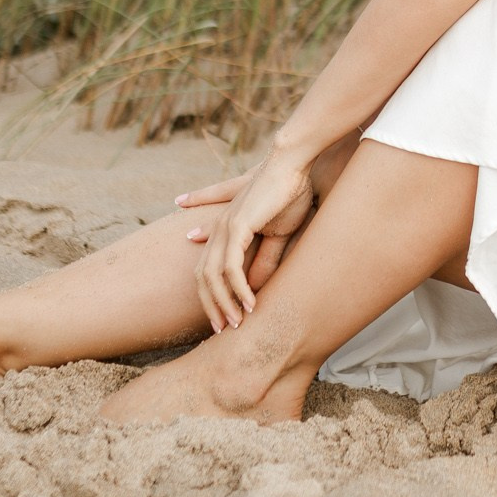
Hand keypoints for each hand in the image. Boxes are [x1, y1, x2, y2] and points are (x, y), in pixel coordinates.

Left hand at [174, 155, 314, 332]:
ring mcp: (223, 227)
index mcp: (225, 230)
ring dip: (224, 303)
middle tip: (223, 330)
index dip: (212, 296)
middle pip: (202, 278)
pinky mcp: (236, 226)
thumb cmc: (288, 195)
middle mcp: (218, 230)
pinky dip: (238, 289)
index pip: (207, 270)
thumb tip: (257, 287)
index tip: (221, 319)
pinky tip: (250, 304)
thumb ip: (265, 260)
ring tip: (237, 323)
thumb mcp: (278, 236)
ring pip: (212, 276)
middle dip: (211, 306)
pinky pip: (230, 267)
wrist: (293, 167)